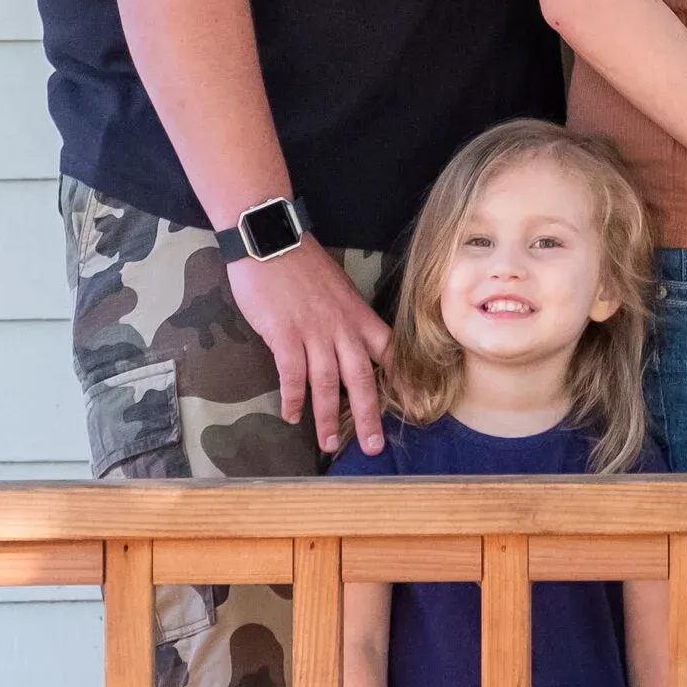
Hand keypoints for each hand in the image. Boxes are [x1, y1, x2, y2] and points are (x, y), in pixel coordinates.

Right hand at [226, 235, 388, 452]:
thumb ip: (345, 317)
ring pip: (327, 383)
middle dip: (369, 416)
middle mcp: (342, 327)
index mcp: (358, 315)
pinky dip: (292, 398)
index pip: (390, 352)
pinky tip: (290, 415)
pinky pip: (292, 374)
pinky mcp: (285, 333)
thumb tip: (347, 342)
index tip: (414, 407)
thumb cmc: (301, 264)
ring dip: (328, 417)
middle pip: (362, 378)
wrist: (271, 240)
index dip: (403, 381)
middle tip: (374, 447)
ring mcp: (314, 331)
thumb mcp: (336, 288)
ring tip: (327, 444)